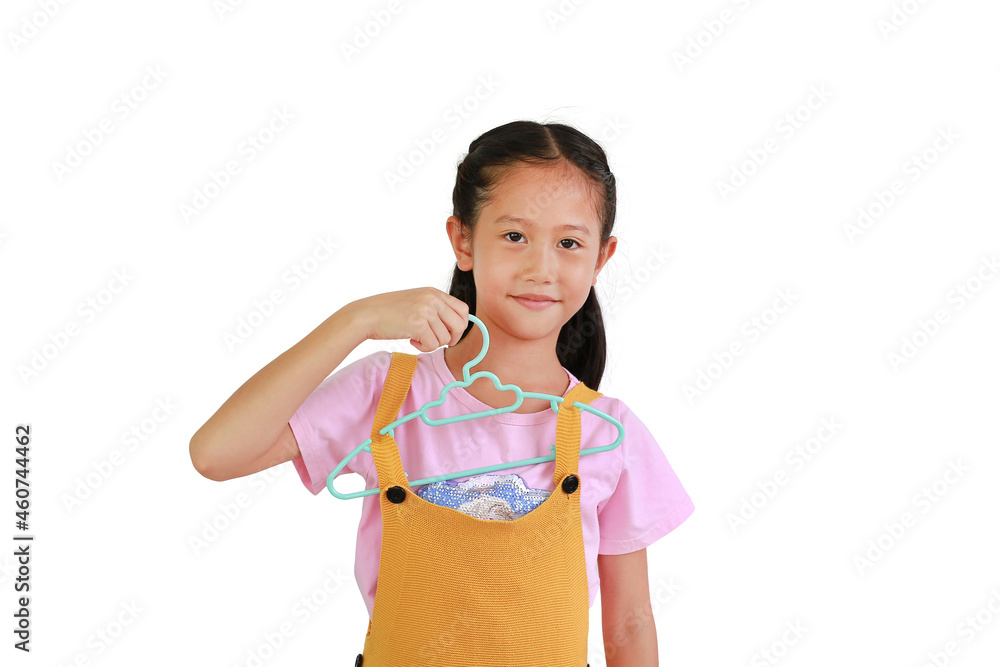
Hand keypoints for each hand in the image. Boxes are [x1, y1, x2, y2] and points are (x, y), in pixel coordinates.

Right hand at [350, 287, 469, 351]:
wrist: (367, 315)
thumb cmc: (389, 312)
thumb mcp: (417, 302)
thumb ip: (435, 309)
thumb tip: (457, 326)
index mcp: (434, 292)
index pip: (463, 309)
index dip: (460, 325)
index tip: (449, 334)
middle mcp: (433, 299)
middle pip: (460, 325)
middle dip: (451, 338)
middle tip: (436, 341)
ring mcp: (426, 310)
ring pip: (445, 339)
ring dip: (432, 344)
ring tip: (417, 338)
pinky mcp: (418, 324)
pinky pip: (433, 345)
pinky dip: (423, 348)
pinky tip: (411, 341)